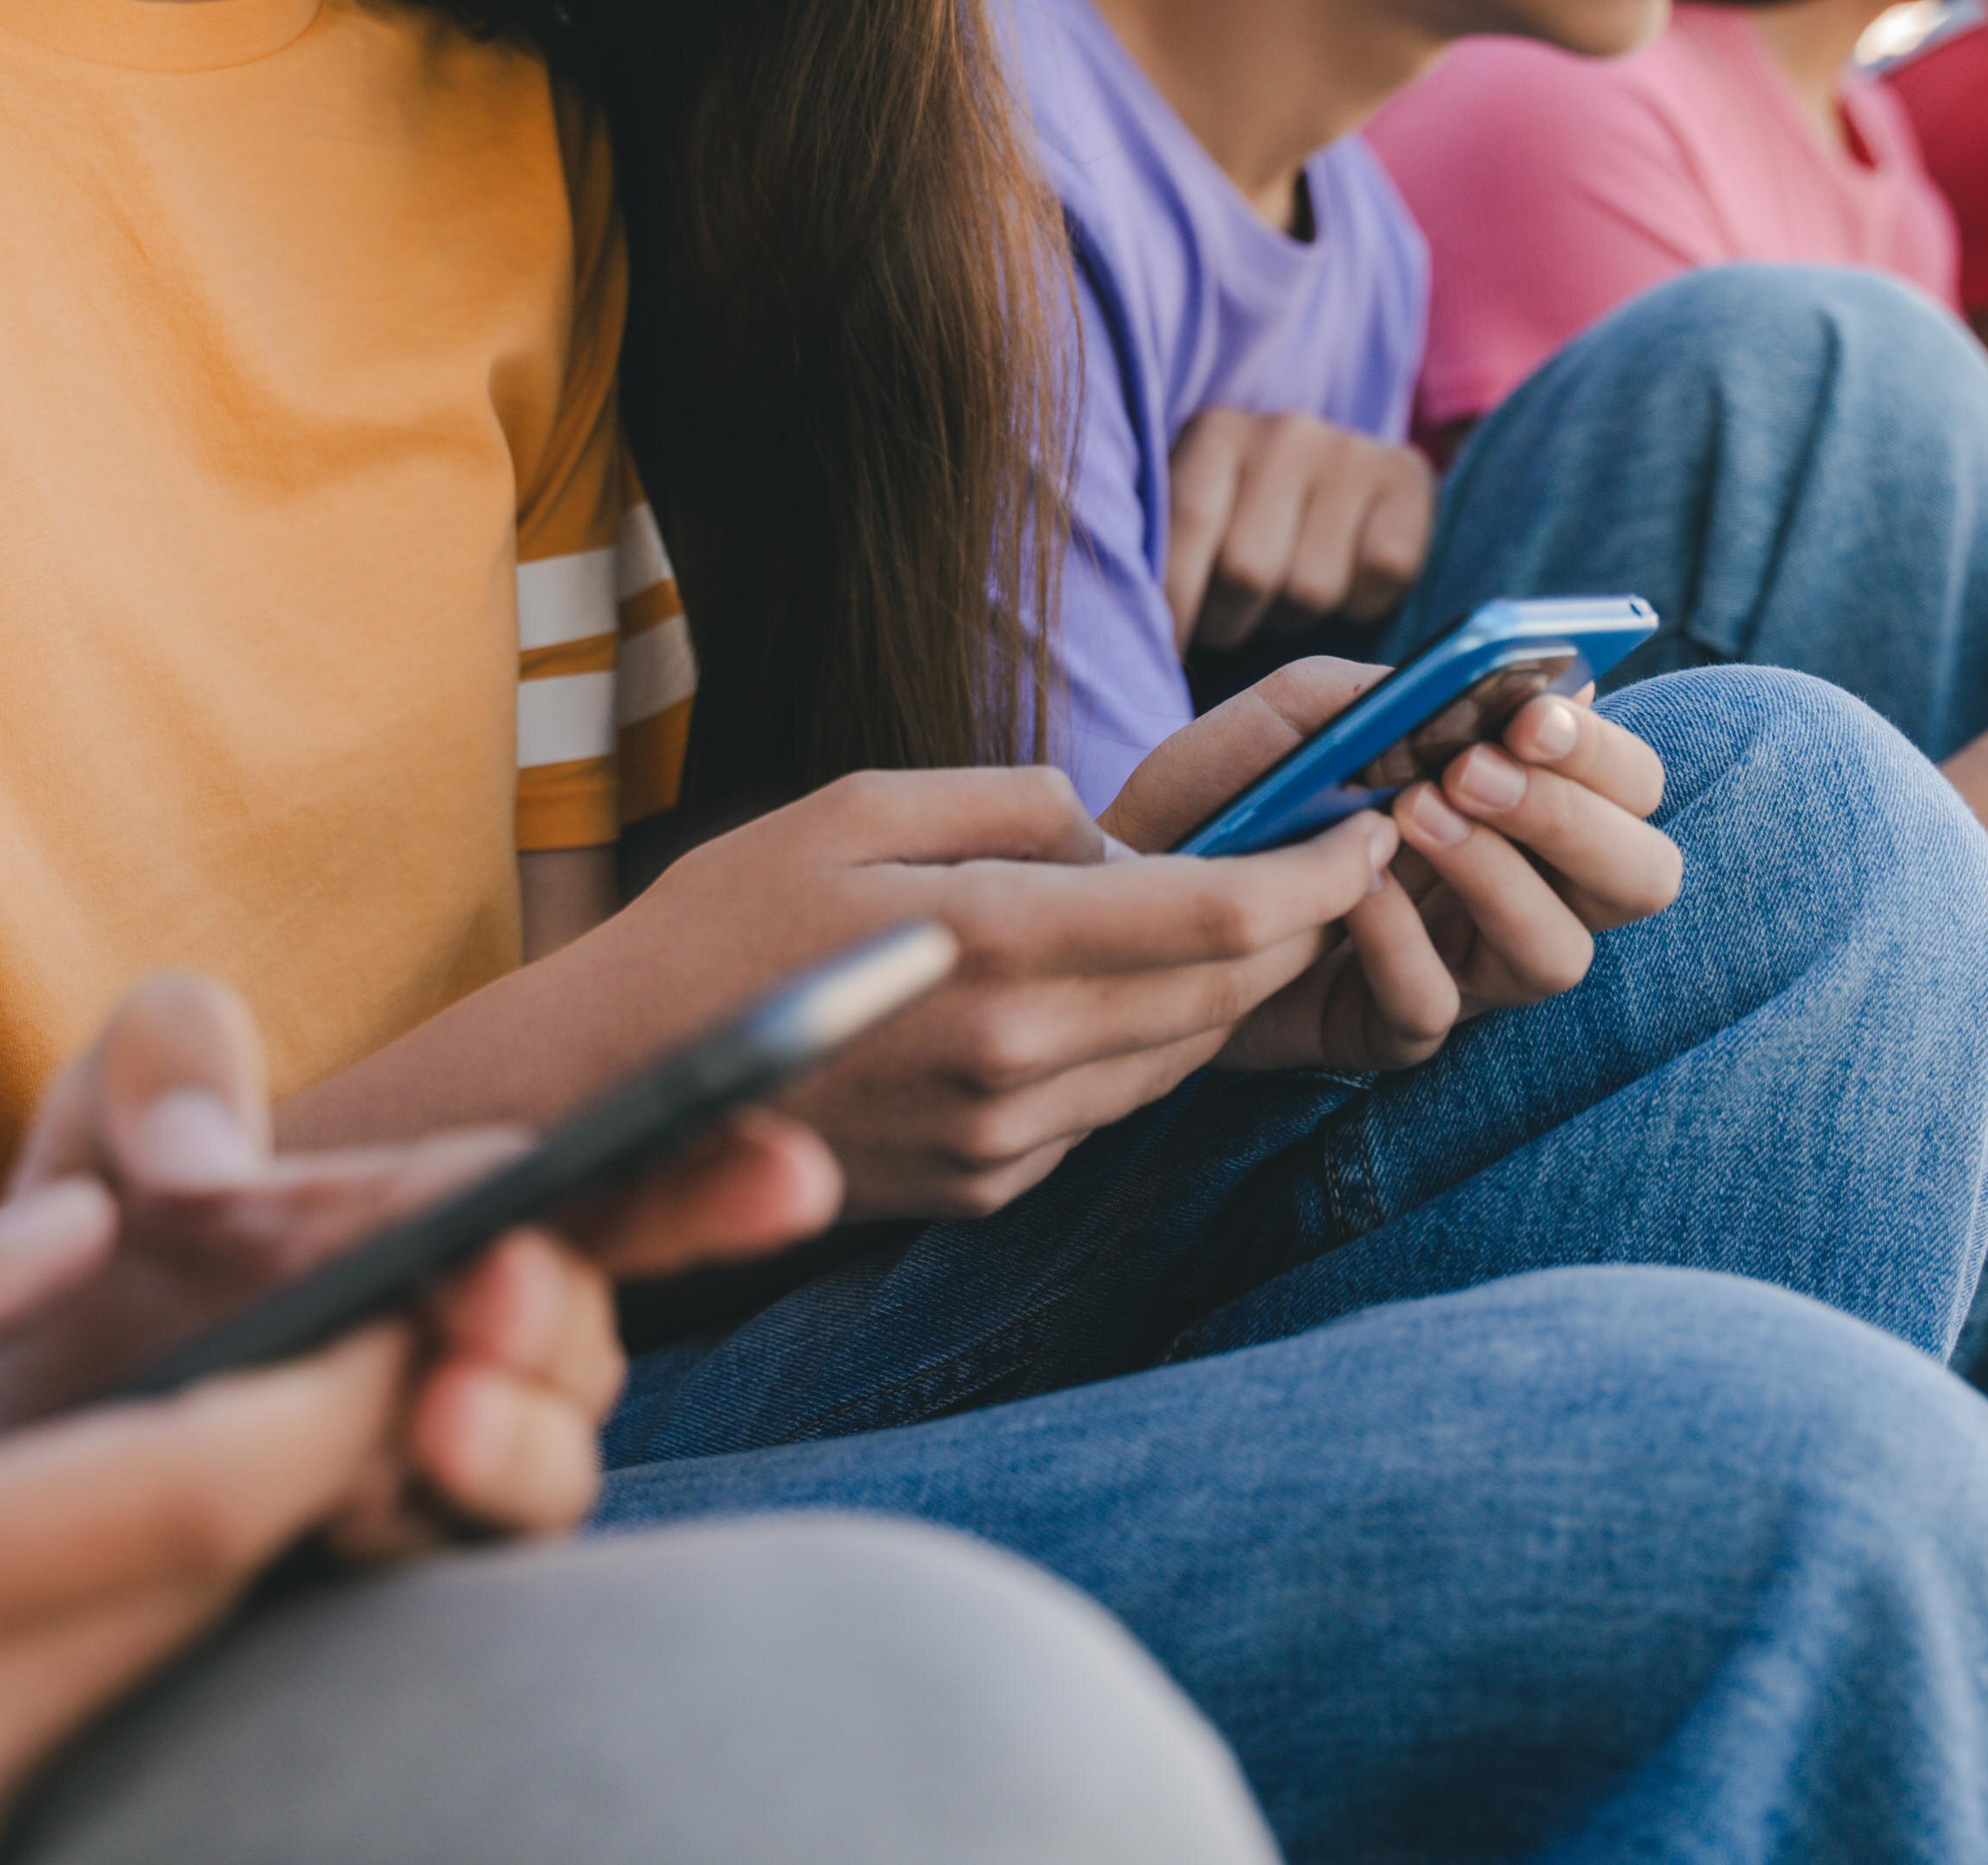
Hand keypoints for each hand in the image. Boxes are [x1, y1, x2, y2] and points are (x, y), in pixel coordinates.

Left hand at [0, 973, 834, 1542]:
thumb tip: (206, 1170)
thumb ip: (169, 1062)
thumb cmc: (79, 1242)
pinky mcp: (367, 1565)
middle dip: (559, 1313)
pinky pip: (445, 1566)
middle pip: (588, 1335)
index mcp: (447, 1212)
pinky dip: (417, 1527)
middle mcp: (471, 1342)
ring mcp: (429, 1466)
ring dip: (514, 1439)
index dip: (717, 1176)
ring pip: (548, 1471)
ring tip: (432, 1412)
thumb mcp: (107, 1108)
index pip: (619, 1188)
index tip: (790, 1166)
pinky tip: (344, 1499)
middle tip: (487, 1289)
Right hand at [0, 1197, 415, 1864]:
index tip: (407, 1301)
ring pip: (150, 1665)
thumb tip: (82, 1218)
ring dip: (206, 1548)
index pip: (196, 1493)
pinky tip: (69, 1548)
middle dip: (307, 1462)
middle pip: (207, 1586)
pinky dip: (102, 1634)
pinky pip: (65, 1735)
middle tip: (368, 1334)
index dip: (334, 1398)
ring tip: (228, 1415)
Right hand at [617, 766, 1390, 1217]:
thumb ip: (1005, 801)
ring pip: (1177, 1058)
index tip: (1368, 829)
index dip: (1316, 872)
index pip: (1218, 916)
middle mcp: (1018, 1059)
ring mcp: (1005, 1139)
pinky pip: (1105, 1107)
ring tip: (1252, 912)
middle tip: (1338, 854)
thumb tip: (1107, 831)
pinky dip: (1140, 1045)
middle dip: (1297, 923)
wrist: (619, 1092)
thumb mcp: (855, 807)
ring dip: (1229, 989)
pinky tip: (1124, 992)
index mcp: (995, 947)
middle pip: (1221, 995)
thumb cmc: (722, 924)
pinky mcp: (984, 1184)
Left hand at [1108, 660, 1678, 1073]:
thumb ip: (1391, 692)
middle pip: (1638, 879)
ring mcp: (1462, 968)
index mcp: (1519, 804)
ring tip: (1410, 816)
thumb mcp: (1297, 715)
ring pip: (1557, 955)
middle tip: (1475, 772)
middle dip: (1572, 820)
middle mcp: (1517, 889)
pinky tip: (1345, 890)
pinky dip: (1396, 938)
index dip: (1604, 755)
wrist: (1119, 879)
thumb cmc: (1226, 789)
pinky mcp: (1390, 1028)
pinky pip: (1435, 1005)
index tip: (1534, 717)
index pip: (1630, 787)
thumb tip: (1498, 685)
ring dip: (1494, 877)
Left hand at [1167, 408, 1434, 649]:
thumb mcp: (1195, 526)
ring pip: (1312, 589)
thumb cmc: (1242, 524)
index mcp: (1215, 433)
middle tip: (1230, 624)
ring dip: (1293, 619)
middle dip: (1230, 622)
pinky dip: (1363, 602)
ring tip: (1283, 601)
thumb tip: (1141, 644)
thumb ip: (1167, 560)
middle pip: (1248, 571)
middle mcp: (1284, 432)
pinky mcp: (1408, 477)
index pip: (1187, 525)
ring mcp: (1350, 451)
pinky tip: (1346, 583)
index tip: (1164, 656)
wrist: (1340, 485)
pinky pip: (1381, 573)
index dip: (1174, 604)